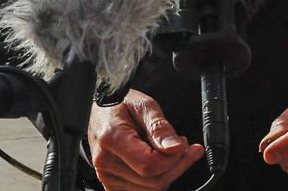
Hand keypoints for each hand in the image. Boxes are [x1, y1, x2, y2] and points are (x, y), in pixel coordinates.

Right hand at [87, 89, 203, 189]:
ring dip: (169, 173)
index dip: (173, 158)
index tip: (183, 143)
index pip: (149, 165)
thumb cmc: (121, 104)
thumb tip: (175, 148)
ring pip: (150, 189)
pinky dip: (158, 180)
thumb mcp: (144, 105)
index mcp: (111, 139)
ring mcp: (107, 176)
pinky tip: (163, 163)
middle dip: (177, 165)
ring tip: (173, 152)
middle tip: (185, 146)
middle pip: (152, 181)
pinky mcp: (111, 184)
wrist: (102, 110)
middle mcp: (105, 162)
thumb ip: (160, 127)